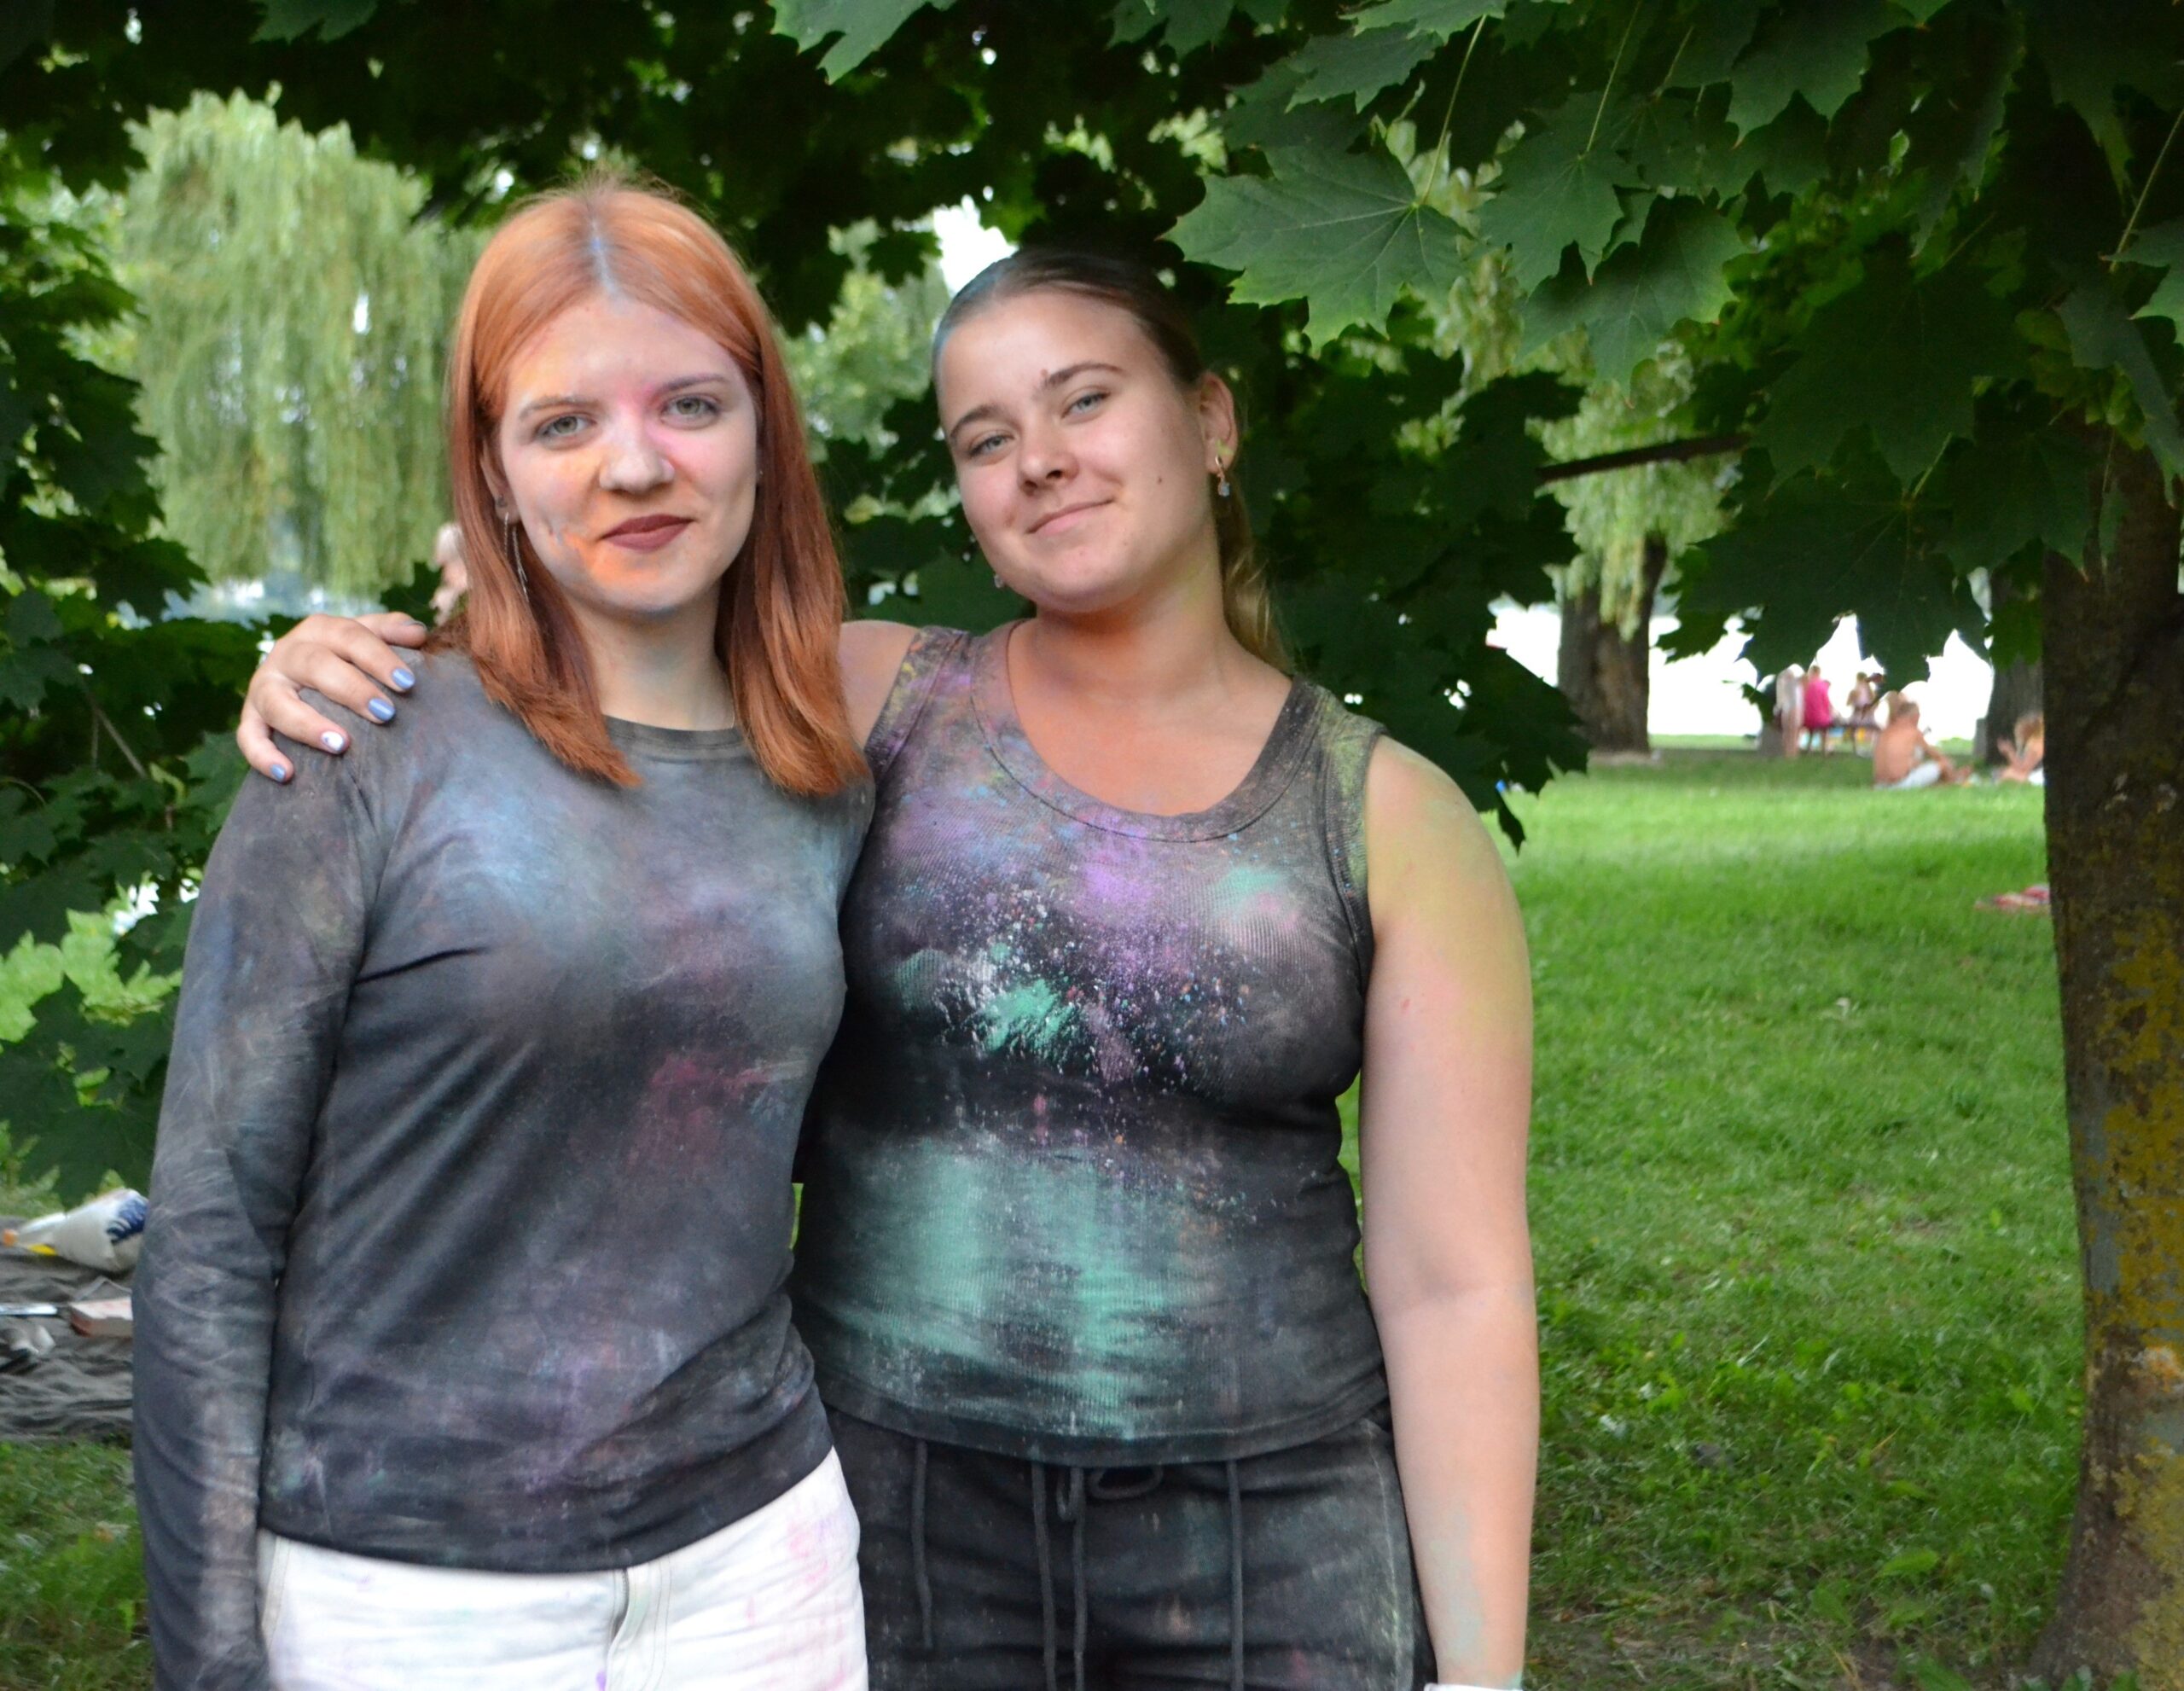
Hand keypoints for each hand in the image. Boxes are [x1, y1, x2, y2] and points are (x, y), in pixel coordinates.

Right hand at [239, 611, 428, 781]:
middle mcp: (289, 653)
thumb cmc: (348, 657)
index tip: (408, 683)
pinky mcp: (251, 715)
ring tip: (340, 744)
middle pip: (315, 665)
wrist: (301, 672)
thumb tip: (417, 633)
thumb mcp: (367, 637)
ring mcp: (265, 685)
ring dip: (306, 724)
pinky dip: (263, 755)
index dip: (378, 658)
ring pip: (276, 701)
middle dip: (351, 689)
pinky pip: (248, 736)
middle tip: (385, 714)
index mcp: (321, 630)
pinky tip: (287, 774)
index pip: (350, 637)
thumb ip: (390, 632)